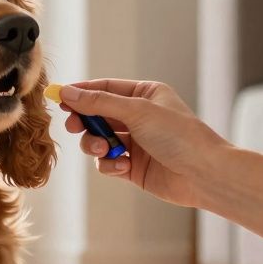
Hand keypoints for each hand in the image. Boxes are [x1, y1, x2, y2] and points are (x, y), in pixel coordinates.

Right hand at [54, 80, 230, 207]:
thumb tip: (68, 93)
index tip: (58, 97)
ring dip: (97, 145)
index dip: (81, 93)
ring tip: (105, 150)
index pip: (105, 88)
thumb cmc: (180, 136)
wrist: (204, 174)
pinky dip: (110, 164)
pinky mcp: (134, 167)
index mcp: (145, 95)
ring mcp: (136, 143)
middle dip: (85, 122)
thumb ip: (99, 103)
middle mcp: (140, 117)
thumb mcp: (136, 111)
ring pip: (99, 140)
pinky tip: (123, 166)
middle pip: (97, 115)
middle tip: (73, 126)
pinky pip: (108, 163)